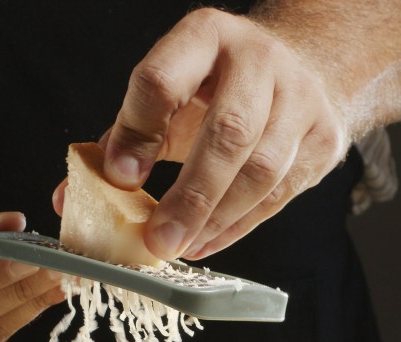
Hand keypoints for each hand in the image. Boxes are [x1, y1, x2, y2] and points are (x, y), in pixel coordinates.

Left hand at [95, 2, 400, 261]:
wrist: (307, 65)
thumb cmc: (221, 86)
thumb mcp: (171, 89)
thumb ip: (127, 134)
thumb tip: (73, 195)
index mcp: (207, 36)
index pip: (164, 80)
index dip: (138, 131)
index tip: (121, 177)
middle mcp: (260, 61)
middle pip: (228, 133)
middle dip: (190, 196)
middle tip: (158, 240)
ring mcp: (302, 99)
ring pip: (263, 170)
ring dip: (217, 218)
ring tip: (182, 246)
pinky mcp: (326, 138)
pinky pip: (282, 194)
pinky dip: (241, 225)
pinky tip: (209, 242)